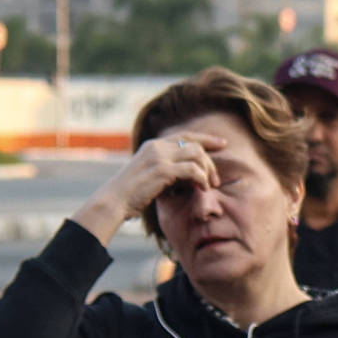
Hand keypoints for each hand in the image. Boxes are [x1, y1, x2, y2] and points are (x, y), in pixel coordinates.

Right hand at [76, 133, 227, 238]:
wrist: (114, 201)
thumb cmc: (131, 195)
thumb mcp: (148, 175)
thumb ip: (166, 169)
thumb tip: (187, 173)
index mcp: (153, 145)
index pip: (186, 136)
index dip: (206, 138)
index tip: (223, 144)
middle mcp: (157, 147)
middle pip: (195, 145)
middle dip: (210, 161)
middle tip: (215, 180)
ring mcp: (159, 157)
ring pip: (196, 154)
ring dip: (207, 170)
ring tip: (209, 185)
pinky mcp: (162, 170)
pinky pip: (192, 170)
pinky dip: (201, 178)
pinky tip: (202, 188)